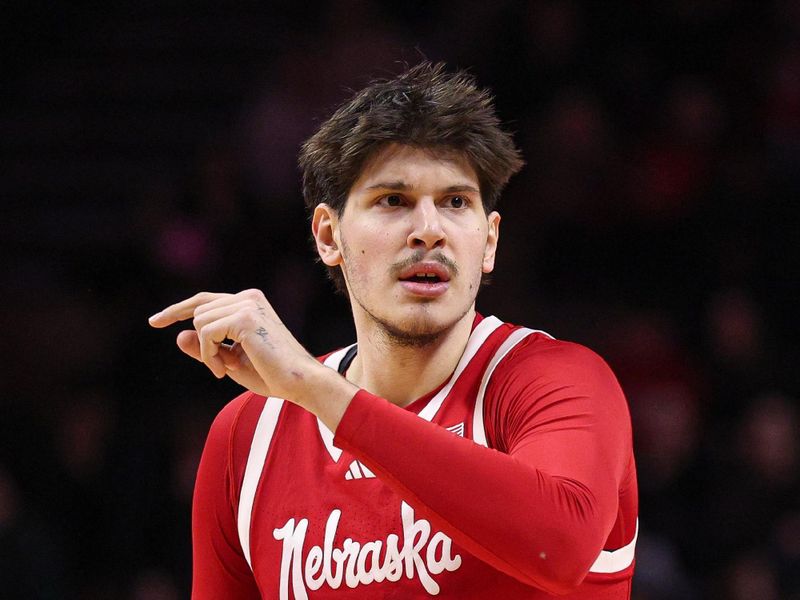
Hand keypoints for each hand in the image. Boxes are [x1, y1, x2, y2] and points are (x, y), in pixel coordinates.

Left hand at [148, 289, 318, 399]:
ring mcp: (247, 305)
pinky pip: (207, 334)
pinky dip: (210, 356)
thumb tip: (179, 336)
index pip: (204, 300)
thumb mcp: (229, 361)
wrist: (298, 382)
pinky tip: (224, 369)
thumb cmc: (270, 374)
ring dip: (206, 352)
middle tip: (220, 368)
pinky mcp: (244, 317)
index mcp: (249, 302)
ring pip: (200, 323)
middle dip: (202, 344)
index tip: (155, 322)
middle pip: (198, 312)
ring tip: (225, 368)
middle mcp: (248, 297)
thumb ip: (205, 348)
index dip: (177, 309)